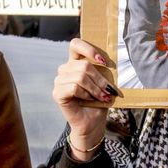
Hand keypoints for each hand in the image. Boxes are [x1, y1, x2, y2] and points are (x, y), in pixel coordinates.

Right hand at [53, 39, 116, 160]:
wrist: (93, 122)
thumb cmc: (99, 101)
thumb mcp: (104, 82)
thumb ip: (103, 70)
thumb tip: (109, 62)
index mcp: (76, 63)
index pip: (75, 44)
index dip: (89, 49)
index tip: (103, 61)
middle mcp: (65, 70)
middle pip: (83, 64)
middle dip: (100, 79)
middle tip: (109, 91)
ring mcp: (59, 81)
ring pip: (80, 76)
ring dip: (95, 88)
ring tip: (101, 97)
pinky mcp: (57, 93)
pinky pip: (74, 87)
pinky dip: (85, 94)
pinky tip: (89, 99)